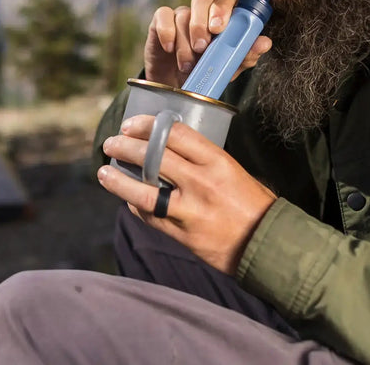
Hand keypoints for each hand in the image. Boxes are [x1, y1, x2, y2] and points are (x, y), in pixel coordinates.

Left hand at [98, 115, 276, 274]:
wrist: (266, 243)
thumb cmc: (251, 201)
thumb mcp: (231, 169)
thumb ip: (201, 159)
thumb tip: (168, 147)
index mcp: (216, 161)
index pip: (174, 134)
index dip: (147, 125)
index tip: (131, 125)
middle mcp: (200, 183)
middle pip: (153, 158)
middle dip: (125, 147)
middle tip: (111, 143)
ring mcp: (189, 210)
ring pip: (143, 191)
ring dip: (118, 180)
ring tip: (103, 172)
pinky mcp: (181, 234)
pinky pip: (150, 216)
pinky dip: (134, 204)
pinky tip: (126, 198)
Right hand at [145, 0, 271, 87]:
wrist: (177, 86)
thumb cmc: (206, 72)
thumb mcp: (227, 68)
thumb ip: (245, 55)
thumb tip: (265, 43)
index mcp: (222, 16)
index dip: (223, 9)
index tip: (219, 29)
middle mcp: (201, 11)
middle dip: (202, 21)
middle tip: (202, 46)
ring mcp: (180, 15)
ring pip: (182, 14)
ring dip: (185, 41)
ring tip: (187, 64)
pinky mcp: (160, 21)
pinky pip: (162, 16)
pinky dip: (166, 33)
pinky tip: (169, 49)